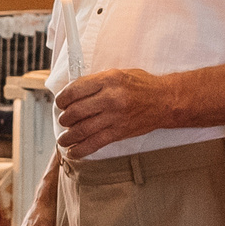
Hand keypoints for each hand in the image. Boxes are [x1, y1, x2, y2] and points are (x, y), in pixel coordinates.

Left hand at [55, 68, 172, 160]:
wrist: (164, 100)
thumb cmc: (142, 85)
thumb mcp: (118, 73)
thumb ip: (96, 81)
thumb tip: (73, 92)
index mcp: (108, 80)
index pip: (75, 90)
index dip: (62, 99)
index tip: (60, 103)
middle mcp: (110, 98)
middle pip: (76, 111)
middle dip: (64, 118)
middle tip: (63, 120)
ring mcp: (114, 117)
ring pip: (82, 130)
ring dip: (68, 136)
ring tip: (63, 139)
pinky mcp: (119, 132)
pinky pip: (94, 144)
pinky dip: (80, 149)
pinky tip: (73, 151)